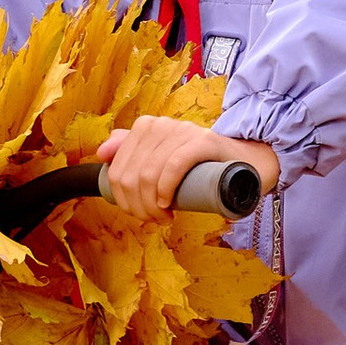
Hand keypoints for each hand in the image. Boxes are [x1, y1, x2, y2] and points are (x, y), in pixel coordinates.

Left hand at [97, 120, 280, 215]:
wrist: (243, 162)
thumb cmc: (199, 166)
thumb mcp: (162, 158)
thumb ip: (131, 151)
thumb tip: (102, 153)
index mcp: (146, 127)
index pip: (116, 171)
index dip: (123, 200)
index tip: (140, 213)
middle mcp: (160, 124)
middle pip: (130, 176)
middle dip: (137, 206)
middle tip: (154, 219)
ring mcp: (181, 131)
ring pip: (148, 174)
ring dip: (151, 205)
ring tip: (164, 217)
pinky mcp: (202, 141)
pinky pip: (173, 166)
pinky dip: (166, 189)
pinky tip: (169, 204)